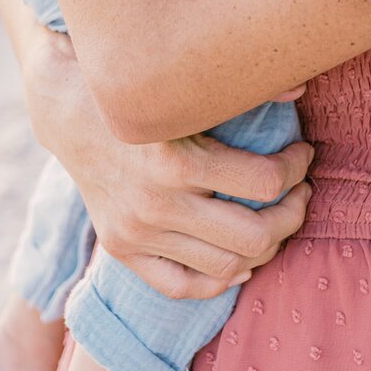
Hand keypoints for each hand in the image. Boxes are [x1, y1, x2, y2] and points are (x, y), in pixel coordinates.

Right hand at [21, 19, 313, 299]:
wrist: (68, 111)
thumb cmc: (138, 89)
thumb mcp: (185, 84)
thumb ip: (243, 89)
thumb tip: (300, 89)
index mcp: (176, 158)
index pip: (265, 180)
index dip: (297, 167)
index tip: (302, 152)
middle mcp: (156, 203)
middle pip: (254, 234)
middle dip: (293, 213)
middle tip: (302, 191)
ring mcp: (136, 232)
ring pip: (226, 267)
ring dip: (266, 247)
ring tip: (276, 219)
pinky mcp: (121, 250)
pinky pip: (181, 285)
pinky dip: (221, 280)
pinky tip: (242, 258)